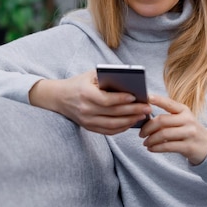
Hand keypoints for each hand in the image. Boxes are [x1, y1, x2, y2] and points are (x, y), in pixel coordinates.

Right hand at [29, 70, 151, 134]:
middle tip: (147, 107)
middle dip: (132, 111)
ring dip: (130, 121)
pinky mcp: (89, 127)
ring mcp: (87, 121)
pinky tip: (132, 122)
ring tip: (143, 115)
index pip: (106, 100)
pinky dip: (122, 128)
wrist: (59, 97)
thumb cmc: (79, 83)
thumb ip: (107, 77)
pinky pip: (108, 131)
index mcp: (85, 94)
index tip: (135, 97)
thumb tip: (130, 81)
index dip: (121, 100)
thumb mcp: (90, 75)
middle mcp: (85, 109)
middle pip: (113, 113)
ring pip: (112, 125)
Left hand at [139, 94, 206, 164]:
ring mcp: (189, 133)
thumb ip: (167, 116)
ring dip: (150, 139)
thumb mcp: (182, 119)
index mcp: (184, 110)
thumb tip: (144, 116)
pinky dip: (156, 148)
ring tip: (145, 143)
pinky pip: (167, 147)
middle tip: (141, 133)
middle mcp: (187, 119)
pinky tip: (151, 149)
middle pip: (162, 120)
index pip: (168, 103)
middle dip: (148, 127)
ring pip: (163, 134)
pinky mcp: (188, 147)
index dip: (157, 100)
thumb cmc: (188, 130)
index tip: (145, 98)